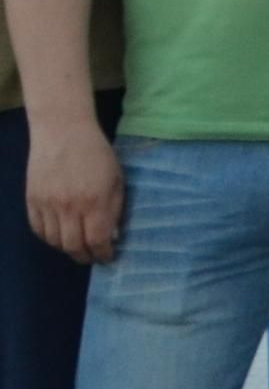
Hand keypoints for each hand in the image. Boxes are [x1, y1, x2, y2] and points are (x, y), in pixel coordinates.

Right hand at [24, 108, 120, 263]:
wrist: (62, 131)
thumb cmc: (96, 153)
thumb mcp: (116, 179)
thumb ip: (115, 209)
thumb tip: (112, 236)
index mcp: (94, 201)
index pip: (96, 240)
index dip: (102, 253)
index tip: (107, 257)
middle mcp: (68, 206)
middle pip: (73, 245)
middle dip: (84, 256)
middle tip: (91, 257)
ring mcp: (47, 204)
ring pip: (54, 240)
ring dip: (66, 248)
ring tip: (76, 247)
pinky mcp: (31, 199)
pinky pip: (38, 228)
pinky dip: (48, 238)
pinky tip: (58, 235)